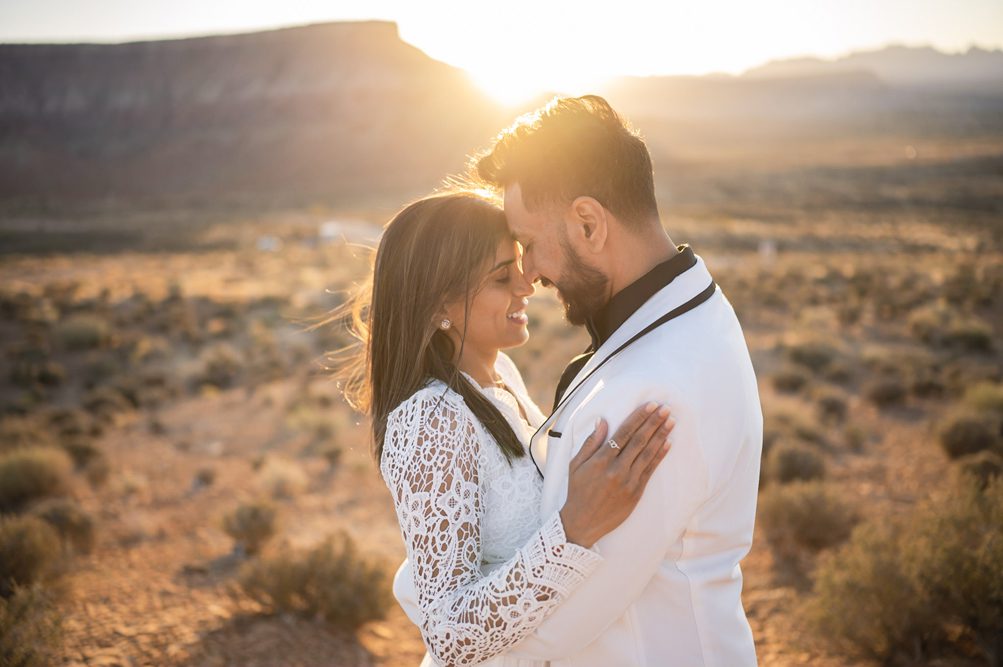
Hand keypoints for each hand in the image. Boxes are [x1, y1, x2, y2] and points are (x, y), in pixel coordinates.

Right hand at [559, 402, 674, 547]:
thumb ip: (591, 442)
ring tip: (671, 421)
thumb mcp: (576, 464)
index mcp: (601, 460)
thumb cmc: (578, 490)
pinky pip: (650, 470)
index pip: (624, 432)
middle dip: (654, 422)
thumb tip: (603, 421)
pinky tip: (668, 443)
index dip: (639, 417)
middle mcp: (616, 469)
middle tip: (666, 408)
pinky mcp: (636, 492)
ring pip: (647, 453)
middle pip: (639, 440)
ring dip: (661, 435)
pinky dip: (660, 455)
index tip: (651, 405)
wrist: (583, 522)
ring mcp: (628, 481)